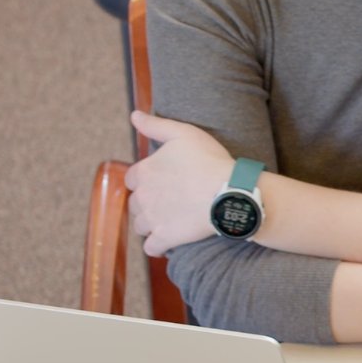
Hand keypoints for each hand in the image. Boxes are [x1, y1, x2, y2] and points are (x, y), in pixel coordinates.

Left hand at [123, 110, 236, 256]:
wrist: (229, 191)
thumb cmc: (209, 160)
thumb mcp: (183, 133)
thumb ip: (155, 126)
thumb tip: (134, 115)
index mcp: (144, 171)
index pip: (132, 178)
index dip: (146, 180)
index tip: (162, 181)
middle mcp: (143, 197)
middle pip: (135, 203)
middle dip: (147, 203)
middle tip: (169, 201)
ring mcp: (153, 220)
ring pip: (141, 225)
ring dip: (151, 224)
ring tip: (170, 220)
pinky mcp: (165, 238)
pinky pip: (151, 247)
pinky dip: (157, 246)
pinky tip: (168, 241)